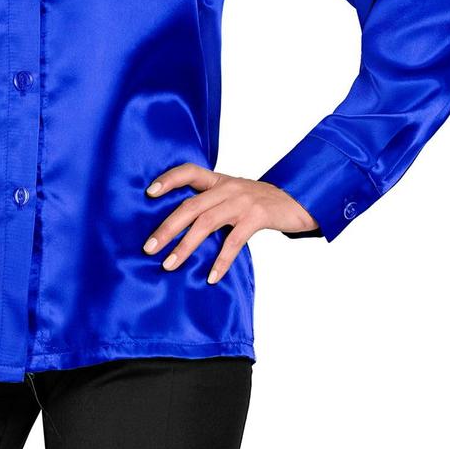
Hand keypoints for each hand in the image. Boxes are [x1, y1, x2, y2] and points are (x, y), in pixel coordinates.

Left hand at [143, 165, 319, 283]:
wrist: (300, 201)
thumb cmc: (261, 202)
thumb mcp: (234, 195)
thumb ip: (212, 202)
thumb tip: (180, 225)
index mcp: (219, 180)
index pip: (188, 171)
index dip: (168, 179)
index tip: (148, 193)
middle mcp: (228, 187)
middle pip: (190, 205)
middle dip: (167, 228)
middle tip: (149, 248)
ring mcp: (243, 201)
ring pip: (206, 223)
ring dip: (185, 246)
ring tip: (170, 264)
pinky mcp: (258, 216)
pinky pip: (234, 241)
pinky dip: (221, 260)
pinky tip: (212, 277)